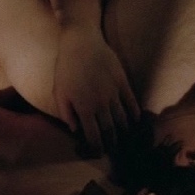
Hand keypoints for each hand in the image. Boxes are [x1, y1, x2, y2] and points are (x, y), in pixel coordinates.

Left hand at [52, 25, 139, 155]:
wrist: (81, 42)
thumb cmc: (66, 67)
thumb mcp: (59, 92)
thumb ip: (66, 113)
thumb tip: (75, 130)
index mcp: (84, 108)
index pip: (94, 135)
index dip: (97, 147)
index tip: (99, 152)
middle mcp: (101, 104)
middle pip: (110, 130)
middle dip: (111, 142)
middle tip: (112, 148)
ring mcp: (113, 93)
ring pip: (122, 118)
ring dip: (123, 130)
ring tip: (124, 137)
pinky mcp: (122, 82)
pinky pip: (131, 102)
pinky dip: (134, 113)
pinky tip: (134, 120)